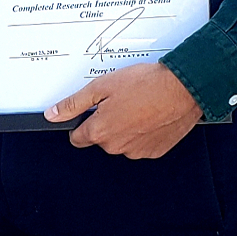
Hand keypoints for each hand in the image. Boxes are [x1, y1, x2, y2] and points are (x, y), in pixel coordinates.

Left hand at [46, 62, 201, 159]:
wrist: (183, 88)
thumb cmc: (147, 84)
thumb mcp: (101, 86)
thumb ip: (74, 104)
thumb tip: (54, 114)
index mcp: (100, 132)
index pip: (76, 138)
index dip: (80, 123)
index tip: (88, 114)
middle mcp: (117, 146)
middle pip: (100, 139)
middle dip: (105, 123)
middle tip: (118, 102)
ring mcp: (136, 151)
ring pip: (121, 142)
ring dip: (125, 127)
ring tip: (137, 105)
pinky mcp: (154, 151)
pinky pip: (141, 144)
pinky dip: (143, 132)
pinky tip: (149, 115)